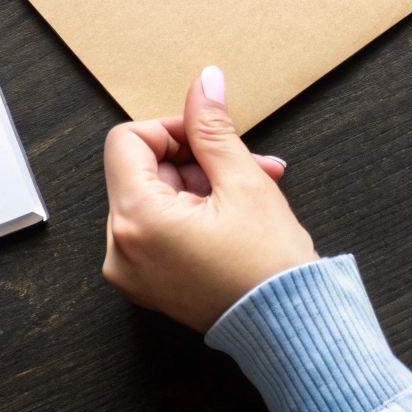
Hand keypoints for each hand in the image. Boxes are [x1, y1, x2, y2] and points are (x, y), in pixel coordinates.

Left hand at [101, 66, 316, 331]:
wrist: (289, 328)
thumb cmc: (268, 266)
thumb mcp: (242, 181)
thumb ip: (213, 128)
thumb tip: (203, 83)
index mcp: (135, 220)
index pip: (127, 141)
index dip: (170, 129)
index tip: (209, 137)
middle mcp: (121, 248)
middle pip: (142, 170)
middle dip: (197, 160)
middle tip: (247, 165)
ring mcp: (131, 271)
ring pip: (154, 199)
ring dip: (202, 185)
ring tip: (252, 190)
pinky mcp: (148, 284)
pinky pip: (159, 230)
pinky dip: (192, 214)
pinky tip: (235, 215)